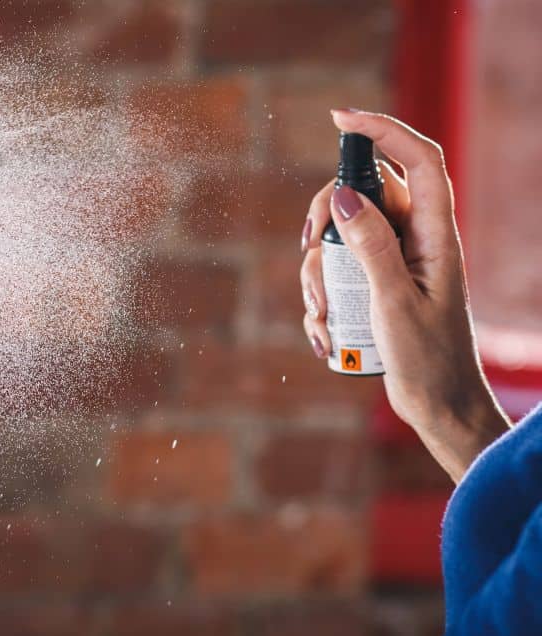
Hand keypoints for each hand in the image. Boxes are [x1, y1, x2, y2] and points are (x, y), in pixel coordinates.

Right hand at [300, 109, 508, 481]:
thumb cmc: (429, 360)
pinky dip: (321, 295)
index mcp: (436, 234)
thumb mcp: (395, 302)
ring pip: (341, 235)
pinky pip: (337, 270)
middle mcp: (416, 239)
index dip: (383, 129)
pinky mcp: (376, 285)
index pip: (418, 160)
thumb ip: (372, 245)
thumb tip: (342, 194)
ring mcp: (395, 262)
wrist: (438, 407)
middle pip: (364, 193)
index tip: (339, 118)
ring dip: (318, 270)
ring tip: (321, 314)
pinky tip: (322, 331)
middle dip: (325, 214)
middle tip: (308, 243)